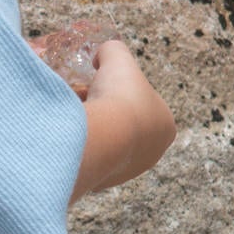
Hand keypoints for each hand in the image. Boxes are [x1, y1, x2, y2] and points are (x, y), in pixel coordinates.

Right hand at [70, 38, 175, 202]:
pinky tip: (66, 132)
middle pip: (122, 125)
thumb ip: (113, 50)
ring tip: (72, 114)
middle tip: (83, 98)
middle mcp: (151, 154)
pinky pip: (87, 157)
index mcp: (166, 126)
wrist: (101, 135)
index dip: (119, 90)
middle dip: (104, 112)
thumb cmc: (118, 95)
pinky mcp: (101, 183)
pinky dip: (78, 145)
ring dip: (91, 129)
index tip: (101, 83)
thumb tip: (103, 55)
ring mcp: (126, 172)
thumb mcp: (117, 56)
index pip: (142, 103)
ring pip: (105, 143)